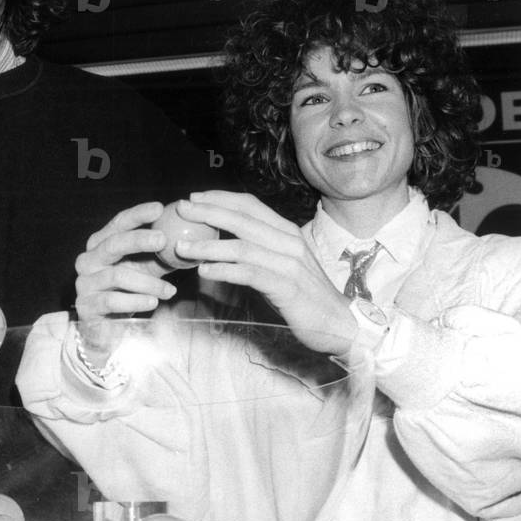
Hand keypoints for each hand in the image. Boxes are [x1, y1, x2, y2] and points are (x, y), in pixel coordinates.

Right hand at [74, 202, 176, 362]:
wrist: (107, 328)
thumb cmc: (129, 292)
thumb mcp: (147, 270)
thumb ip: (162, 254)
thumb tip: (191, 236)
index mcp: (101, 245)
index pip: (118, 224)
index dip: (137, 214)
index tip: (159, 208)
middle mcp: (88, 260)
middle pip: (113, 244)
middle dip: (139, 240)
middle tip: (164, 240)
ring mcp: (84, 283)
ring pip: (117, 275)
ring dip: (147, 282)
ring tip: (169, 290)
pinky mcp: (86, 305)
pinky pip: (112, 300)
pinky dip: (135, 301)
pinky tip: (153, 303)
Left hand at [173, 191, 356, 355]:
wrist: (339, 323)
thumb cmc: (304, 296)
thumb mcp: (282, 265)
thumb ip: (257, 252)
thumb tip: (220, 245)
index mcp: (287, 232)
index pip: (250, 205)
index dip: (220, 198)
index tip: (193, 198)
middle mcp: (289, 242)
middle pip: (243, 219)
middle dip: (208, 212)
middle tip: (181, 209)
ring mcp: (290, 263)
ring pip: (243, 246)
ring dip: (209, 245)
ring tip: (182, 248)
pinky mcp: (287, 287)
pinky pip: (250, 274)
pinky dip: (225, 271)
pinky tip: (204, 272)